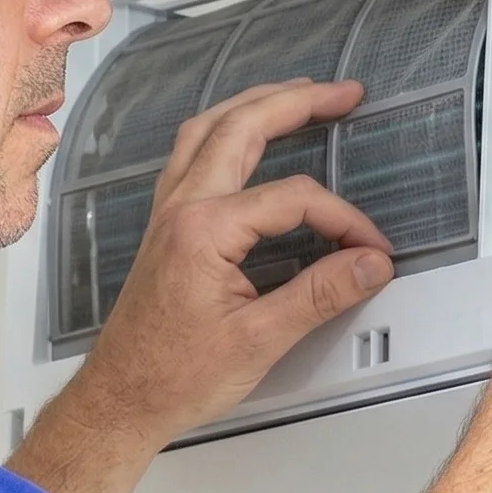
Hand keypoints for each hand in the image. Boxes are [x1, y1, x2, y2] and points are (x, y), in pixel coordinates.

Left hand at [11, 79, 393, 492]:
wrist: (121, 399)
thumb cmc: (174, 377)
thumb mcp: (260, 340)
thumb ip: (320, 295)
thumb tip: (369, 263)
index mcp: (204, 229)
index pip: (293, 198)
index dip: (343, 219)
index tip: (371, 250)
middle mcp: (181, 207)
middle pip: (242, 127)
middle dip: (296, 102)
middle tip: (344, 93)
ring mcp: (167, 212)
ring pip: (209, 129)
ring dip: (254, 104)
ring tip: (298, 94)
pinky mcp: (164, 226)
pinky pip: (191, 153)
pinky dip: (224, 130)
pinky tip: (242, 135)